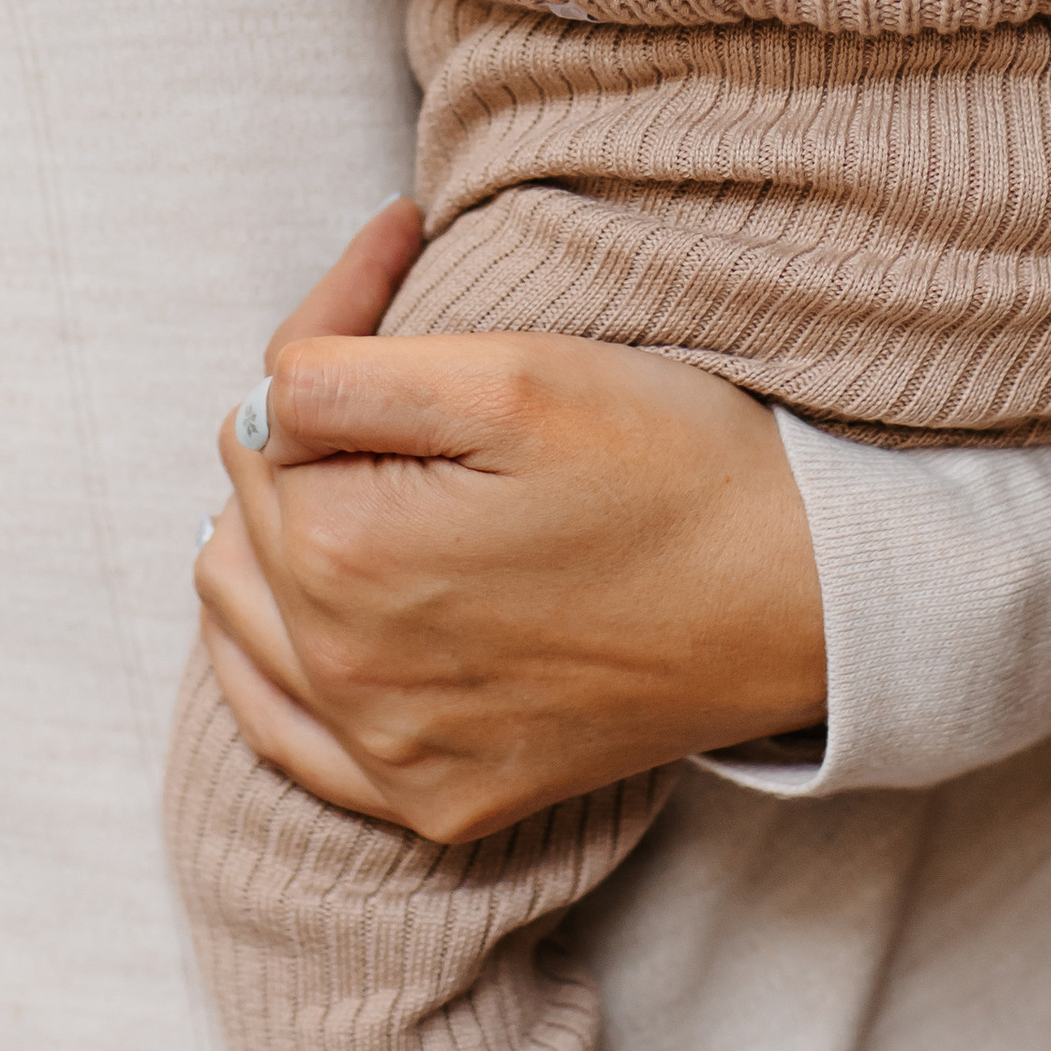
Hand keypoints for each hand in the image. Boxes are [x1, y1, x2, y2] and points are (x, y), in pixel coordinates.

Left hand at [194, 204, 826, 841]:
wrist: (803, 600)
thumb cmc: (669, 465)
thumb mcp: (510, 374)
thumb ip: (339, 374)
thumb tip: (260, 396)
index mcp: (349, 555)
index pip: (268, 408)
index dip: (334, 318)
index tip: (404, 250)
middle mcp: (346, 674)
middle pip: (249, 508)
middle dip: (306, 422)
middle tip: (398, 353)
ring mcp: (389, 754)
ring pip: (247, 612)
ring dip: (276, 530)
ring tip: (350, 463)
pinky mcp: (435, 800)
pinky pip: (288, 734)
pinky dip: (278, 659)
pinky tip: (310, 606)